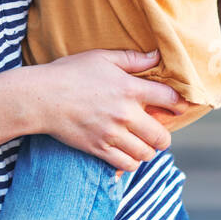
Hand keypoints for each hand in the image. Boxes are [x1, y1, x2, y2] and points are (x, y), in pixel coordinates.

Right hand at [35, 48, 188, 170]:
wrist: (41, 98)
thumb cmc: (70, 73)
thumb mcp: (102, 58)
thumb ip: (132, 59)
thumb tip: (157, 55)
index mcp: (130, 88)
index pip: (169, 99)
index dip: (179, 104)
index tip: (177, 107)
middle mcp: (126, 114)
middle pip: (162, 136)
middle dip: (163, 135)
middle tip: (157, 132)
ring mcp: (113, 134)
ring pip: (146, 153)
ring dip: (147, 150)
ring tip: (140, 143)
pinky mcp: (99, 149)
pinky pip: (127, 164)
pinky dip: (131, 161)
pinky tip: (126, 152)